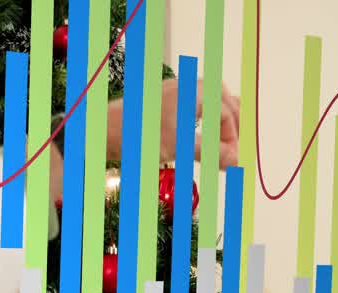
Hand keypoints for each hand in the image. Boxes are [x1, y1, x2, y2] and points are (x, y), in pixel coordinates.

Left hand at [105, 79, 241, 168]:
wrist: (103, 131)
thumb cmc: (140, 136)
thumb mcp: (180, 146)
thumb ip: (211, 152)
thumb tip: (235, 161)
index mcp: (194, 91)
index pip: (226, 113)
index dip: (232, 138)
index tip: (230, 161)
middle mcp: (185, 86)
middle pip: (221, 98)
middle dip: (230, 123)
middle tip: (232, 146)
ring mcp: (172, 91)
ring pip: (206, 99)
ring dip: (217, 119)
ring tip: (220, 141)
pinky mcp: (160, 100)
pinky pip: (191, 103)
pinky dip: (201, 118)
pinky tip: (197, 133)